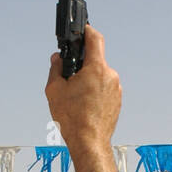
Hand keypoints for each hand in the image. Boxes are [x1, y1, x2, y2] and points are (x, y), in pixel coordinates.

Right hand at [45, 26, 121, 150]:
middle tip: (69, 78)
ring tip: (76, 98)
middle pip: (95, 61)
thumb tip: (57, 59)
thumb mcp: (55, 90)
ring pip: (99, 77)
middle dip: (82, 66)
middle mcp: (110, 76)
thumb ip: (55, 69)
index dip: (87, 31)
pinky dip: (95, 92)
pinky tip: (85, 106)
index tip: (82, 29)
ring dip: (88, 81)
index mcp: (96, 69)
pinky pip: (104, 90)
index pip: (95, 39)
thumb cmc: (73, 119)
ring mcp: (116, 89)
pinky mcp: (117, 101)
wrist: (89, 143)